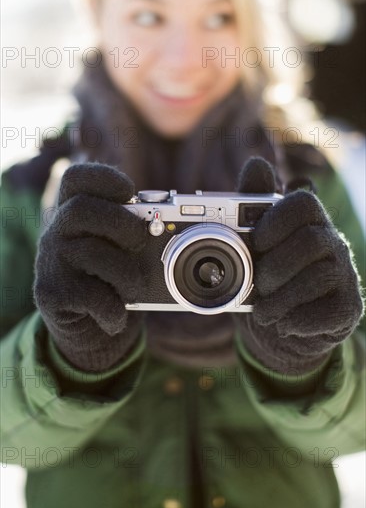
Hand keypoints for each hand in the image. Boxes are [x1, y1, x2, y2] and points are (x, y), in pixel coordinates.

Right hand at [34, 163, 146, 371]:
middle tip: (140, 241)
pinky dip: (113, 308)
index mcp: (75, 213)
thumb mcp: (125, 252)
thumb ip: (141, 234)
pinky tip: (116, 315)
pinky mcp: (50, 294)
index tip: (130, 191)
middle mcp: (56, 232)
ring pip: (89, 252)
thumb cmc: (113, 281)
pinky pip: (88, 295)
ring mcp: (49, 262)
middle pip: (81, 208)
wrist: (88, 330)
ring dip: (125, 273)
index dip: (104, 177)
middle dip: (121, 223)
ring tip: (137, 287)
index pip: (76, 178)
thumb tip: (185, 232)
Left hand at [236, 157, 363, 373]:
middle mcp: (331, 244)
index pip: (303, 203)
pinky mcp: (347, 307)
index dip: (278, 219)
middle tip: (258, 283)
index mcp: (307, 223)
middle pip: (311, 241)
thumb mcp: (253, 245)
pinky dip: (298, 320)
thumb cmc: (267, 278)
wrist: (280, 328)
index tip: (256, 240)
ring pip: (319, 277)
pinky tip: (284, 323)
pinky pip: (329, 311)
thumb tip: (257, 162)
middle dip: (276, 266)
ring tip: (262, 312)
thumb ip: (253, 205)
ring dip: (282, 298)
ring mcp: (343, 276)